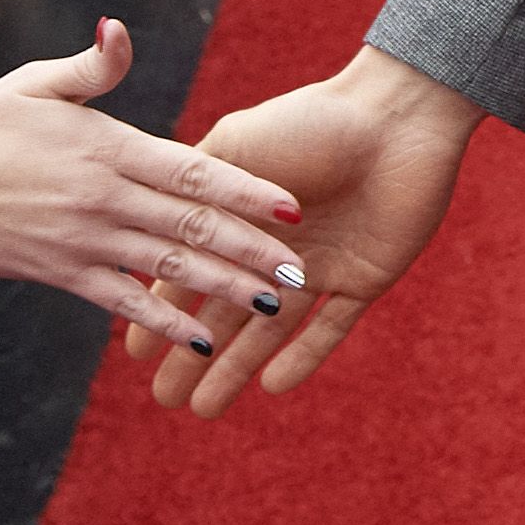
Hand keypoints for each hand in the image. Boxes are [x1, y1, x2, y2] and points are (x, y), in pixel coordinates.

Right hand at [0, 18, 308, 357]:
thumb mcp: (33, 85)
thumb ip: (92, 66)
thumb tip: (120, 28)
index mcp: (107, 148)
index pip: (192, 169)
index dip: (246, 189)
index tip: (291, 205)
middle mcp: (103, 198)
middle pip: (193, 226)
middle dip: (253, 249)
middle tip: (303, 269)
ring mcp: (83, 241)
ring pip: (169, 268)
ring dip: (225, 288)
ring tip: (276, 303)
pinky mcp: (60, 274)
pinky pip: (122, 303)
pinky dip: (163, 321)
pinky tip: (202, 338)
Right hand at [148, 46, 486, 415]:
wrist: (394, 114)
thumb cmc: (311, 120)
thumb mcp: (239, 149)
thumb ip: (197, 191)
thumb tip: (144, 226)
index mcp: (244, 214)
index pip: (193, 273)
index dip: (162, 312)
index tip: (131, 354)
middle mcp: (279, 247)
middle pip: (228, 310)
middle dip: (193, 356)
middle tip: (161, 400)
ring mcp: (322, 265)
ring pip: (272, 329)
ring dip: (238, 369)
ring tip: (202, 410)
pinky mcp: (365, 278)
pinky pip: (331, 329)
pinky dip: (303, 358)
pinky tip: (270, 387)